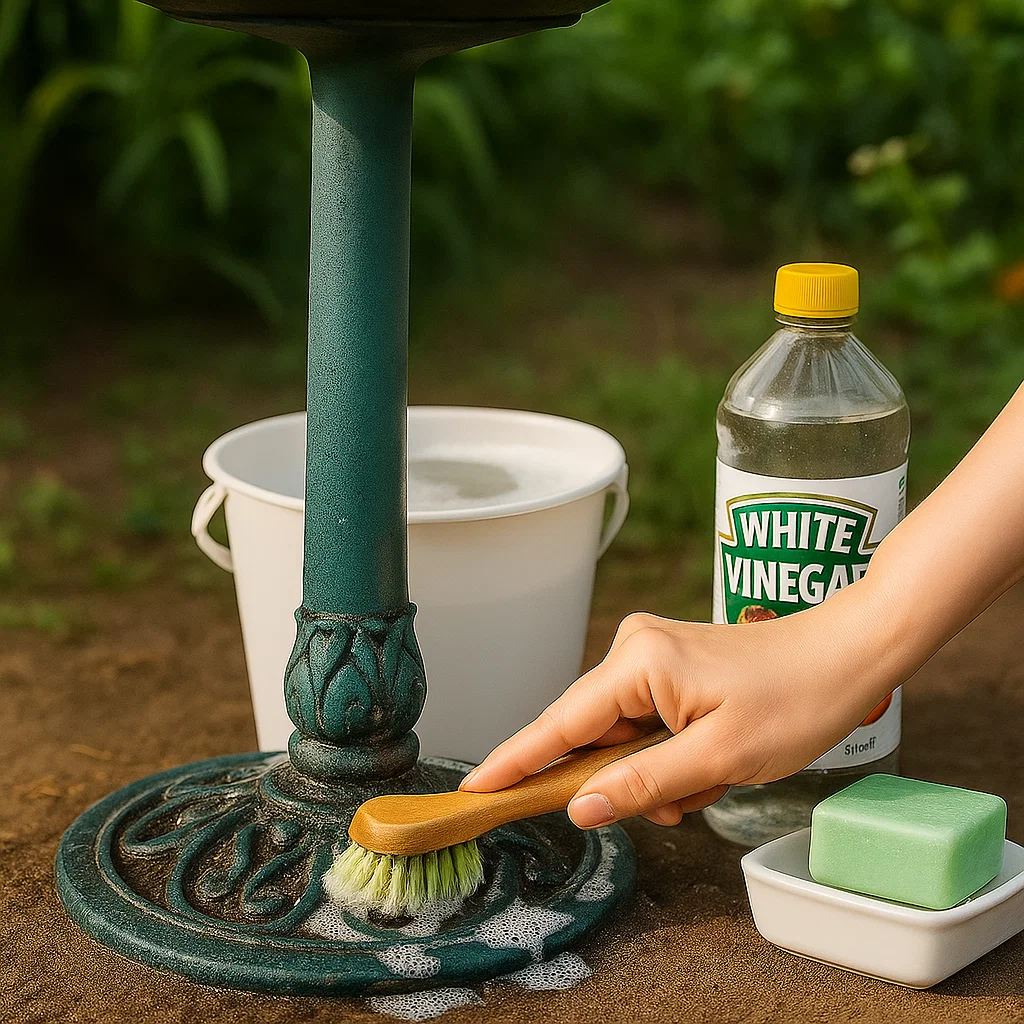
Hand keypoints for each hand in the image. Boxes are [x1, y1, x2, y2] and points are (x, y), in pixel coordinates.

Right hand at [460, 578, 906, 828]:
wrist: (849, 652)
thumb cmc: (796, 696)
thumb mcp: (720, 757)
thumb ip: (644, 783)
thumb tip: (581, 808)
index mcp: (639, 663)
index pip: (561, 724)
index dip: (517, 762)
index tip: (475, 789)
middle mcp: (634, 649)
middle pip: (592, 734)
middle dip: (624, 778)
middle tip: (680, 798)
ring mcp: (651, 655)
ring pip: (623, 736)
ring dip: (656, 771)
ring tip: (713, 777)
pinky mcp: (669, 665)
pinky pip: (646, 724)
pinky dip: (668, 754)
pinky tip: (710, 762)